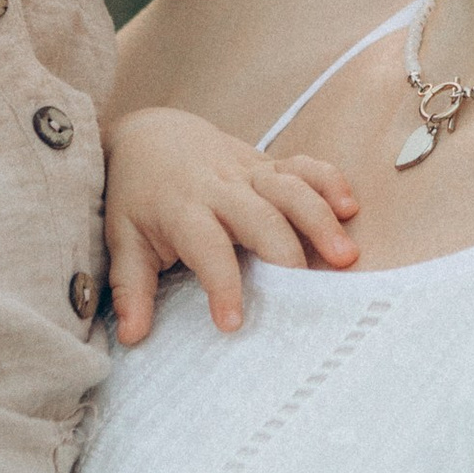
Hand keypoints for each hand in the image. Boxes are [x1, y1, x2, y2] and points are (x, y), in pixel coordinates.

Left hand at [105, 107, 359, 336]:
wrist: (150, 135)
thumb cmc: (137, 196)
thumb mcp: (124, 239)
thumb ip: (131, 288)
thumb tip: (131, 337)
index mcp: (183, 209)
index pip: (206, 247)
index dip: (222, 284)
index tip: (233, 323)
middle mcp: (220, 186)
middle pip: (261, 217)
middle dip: (286, 253)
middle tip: (308, 293)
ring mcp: (248, 171)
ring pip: (290, 189)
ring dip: (319, 219)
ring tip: (344, 256)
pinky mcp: (268, 163)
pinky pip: (304, 165)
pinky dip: (329, 181)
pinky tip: (349, 209)